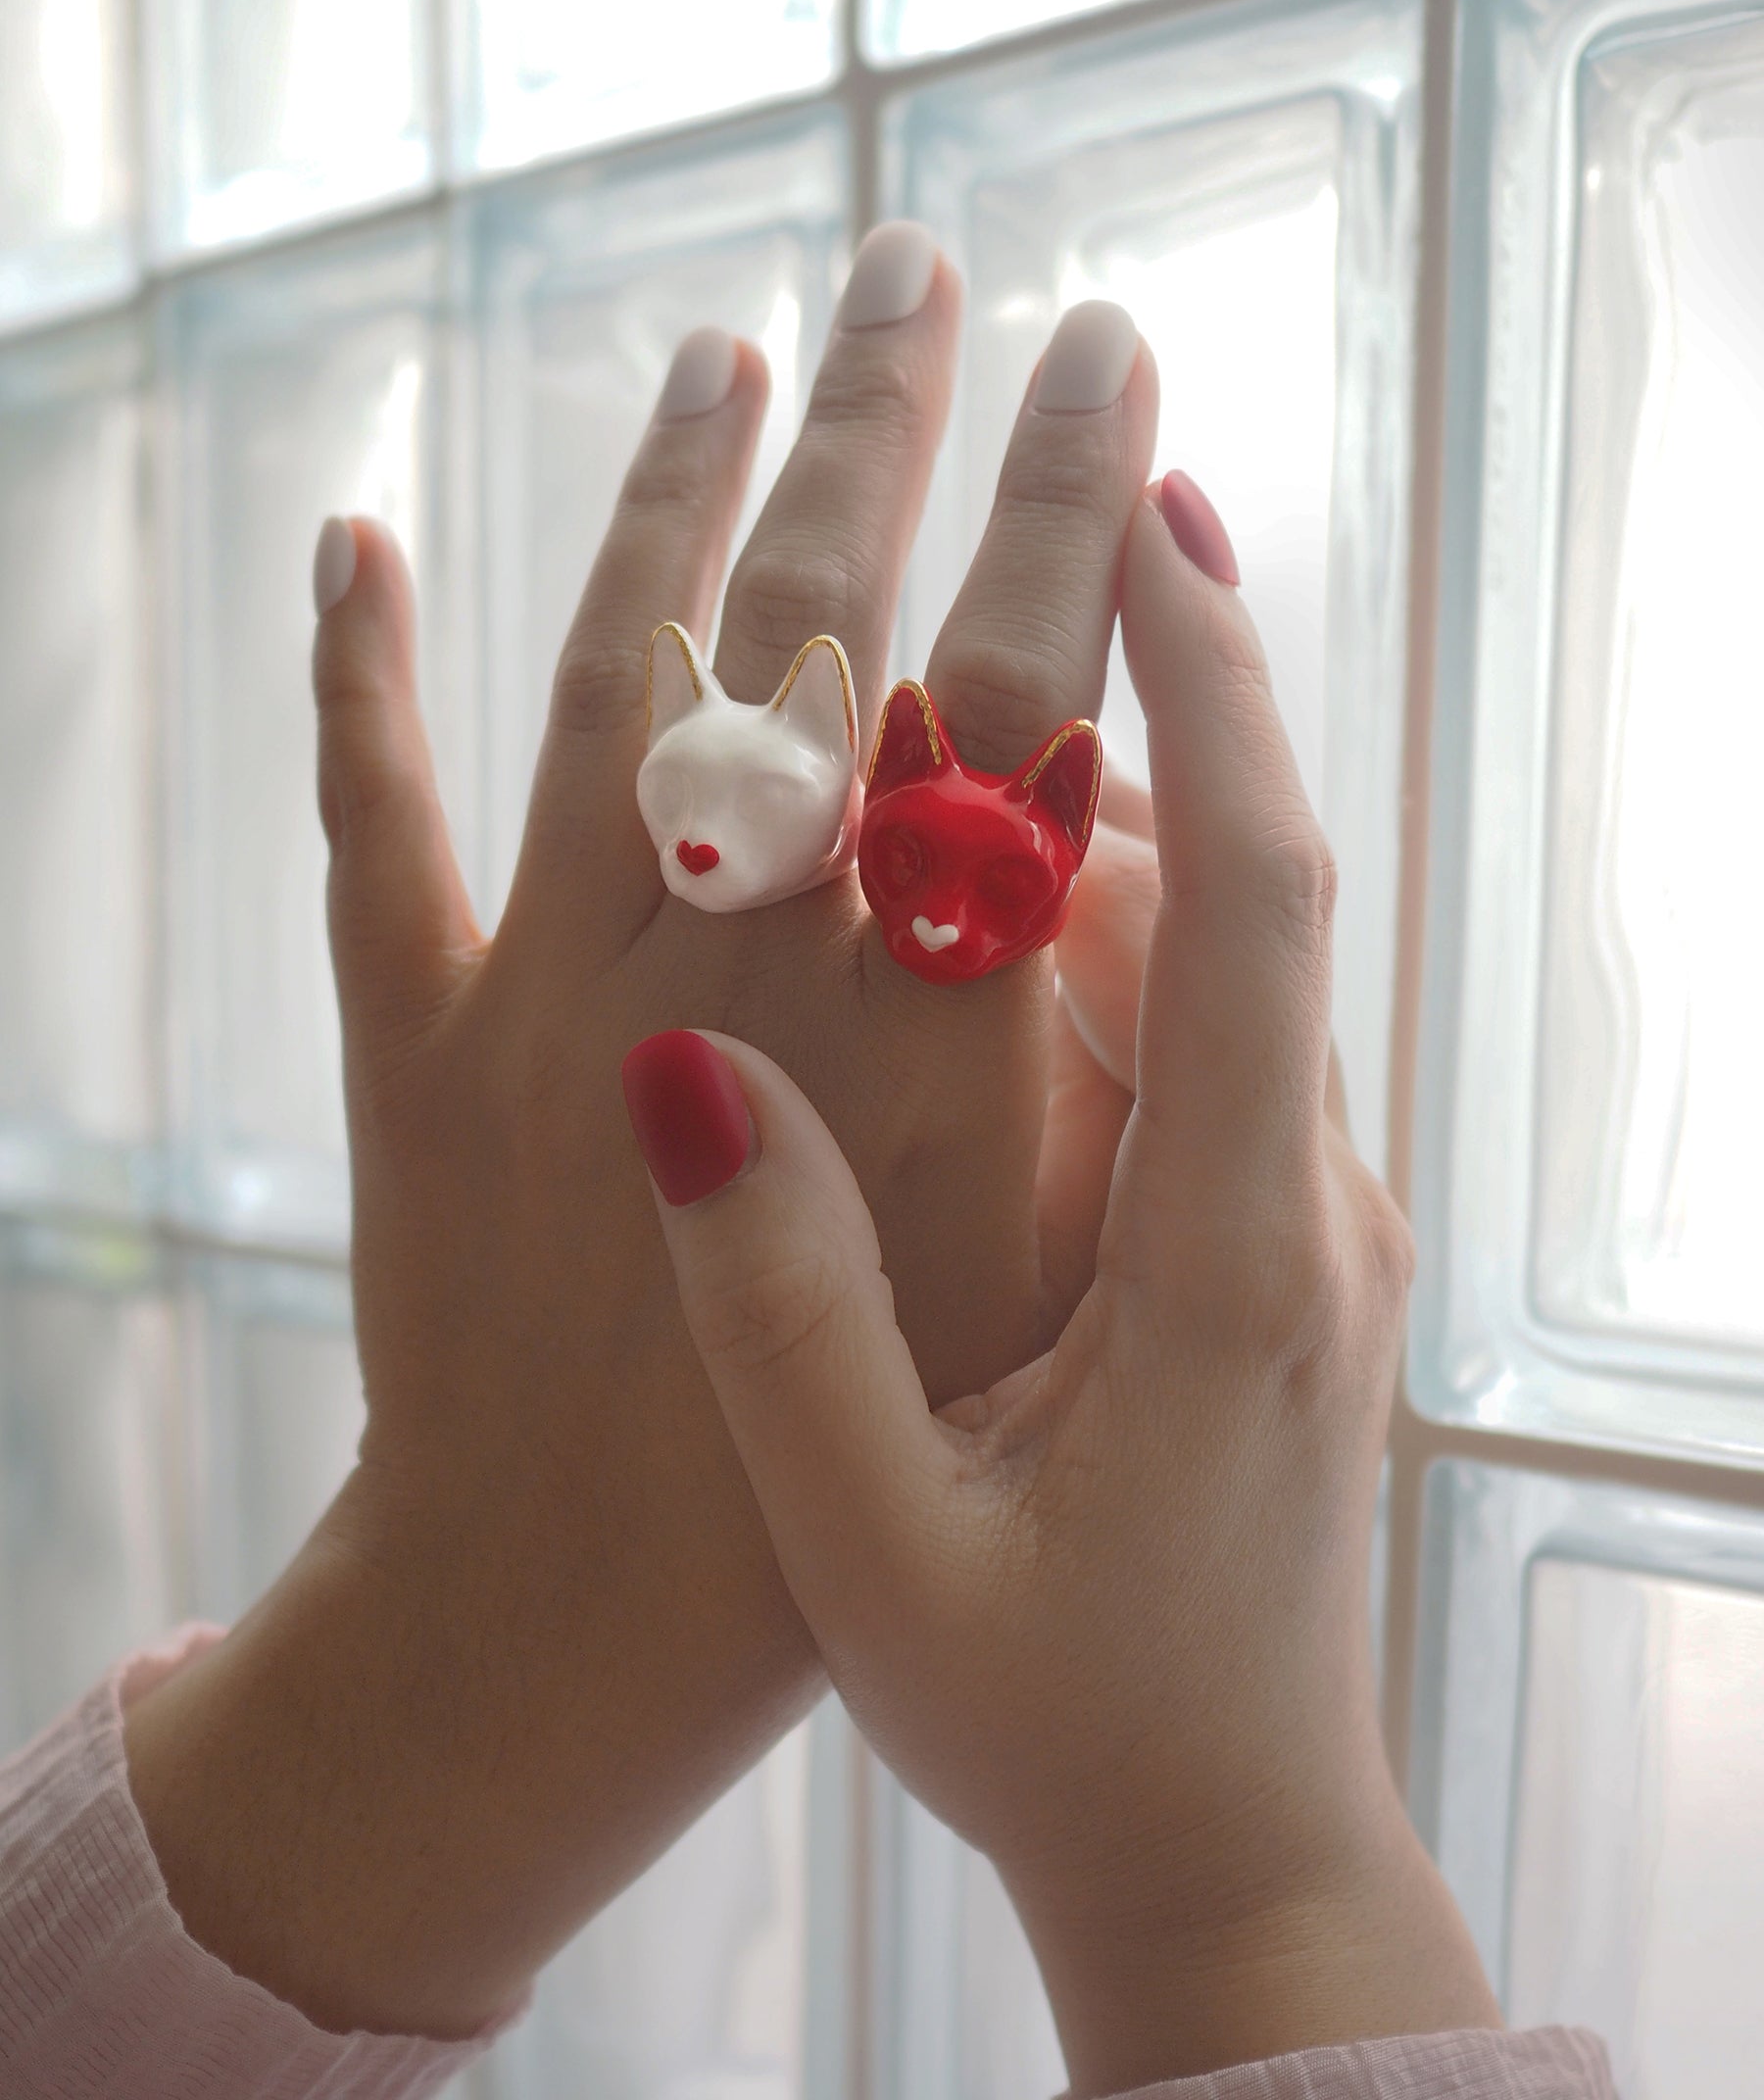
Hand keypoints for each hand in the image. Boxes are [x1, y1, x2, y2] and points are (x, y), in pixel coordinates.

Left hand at [123, 230, 1158, 2035]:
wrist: (561, 1633)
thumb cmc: (839, 1483)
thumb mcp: (1029, 1273)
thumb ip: (1069, 1053)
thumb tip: (1091, 842)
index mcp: (914, 1023)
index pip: (1008, 693)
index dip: (1062, 505)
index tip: (1104, 359)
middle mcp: (730, 959)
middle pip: (816, 627)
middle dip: (888, 425)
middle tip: (926, 263)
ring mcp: (548, 985)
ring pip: (614, 671)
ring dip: (669, 493)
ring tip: (731, 349)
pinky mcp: (406, 1040)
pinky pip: (370, 819)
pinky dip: (356, 672)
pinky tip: (358, 532)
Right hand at [631, 476, 1499, 2091]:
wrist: (1225, 1852)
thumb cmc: (1059, 1727)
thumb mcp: (874, 1549)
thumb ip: (774, 1310)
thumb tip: (680, 1064)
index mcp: (1234, 1261)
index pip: (1250, 910)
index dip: (1204, 691)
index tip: (1138, 506)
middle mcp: (1301, 1203)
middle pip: (1241, 885)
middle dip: (1151, 681)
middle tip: (1059, 474)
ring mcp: (1299, 1218)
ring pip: (1210, 951)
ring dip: (1097, 808)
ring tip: (965, 668)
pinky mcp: (1265, 1244)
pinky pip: (1188, 1035)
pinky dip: (1090, 934)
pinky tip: (974, 897)